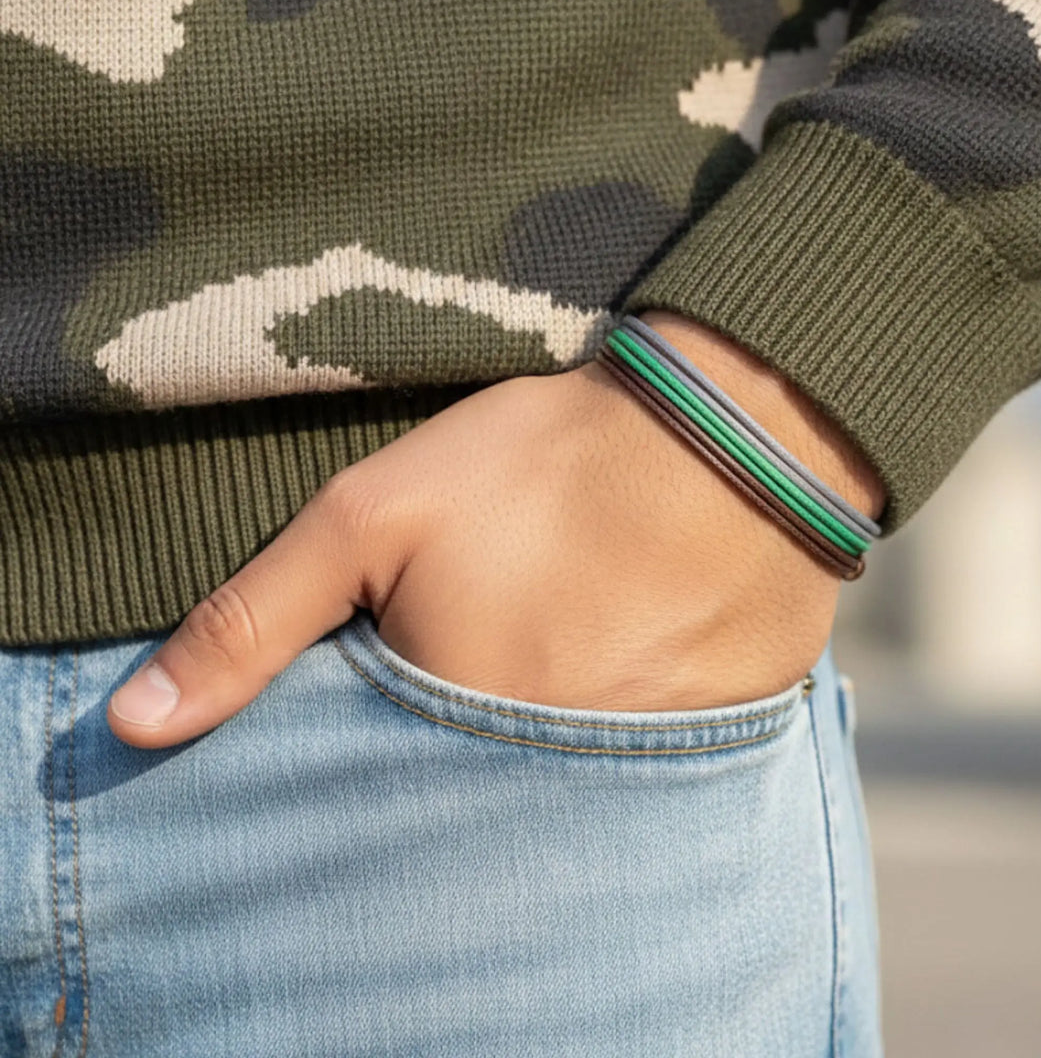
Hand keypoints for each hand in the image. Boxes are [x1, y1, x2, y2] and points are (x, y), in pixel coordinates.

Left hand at [107, 310, 885, 748]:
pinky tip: (621, 642)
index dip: (373, 721)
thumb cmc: (539, 464)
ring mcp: (636, 763)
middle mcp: (546, 773)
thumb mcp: (370, 518)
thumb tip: (138, 729)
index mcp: (453, 725)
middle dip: (457, 724)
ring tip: (559, 626)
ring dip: (541, 716)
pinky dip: (614, 710)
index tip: (399, 656)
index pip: (374, 782)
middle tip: (495, 625)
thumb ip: (252, 623)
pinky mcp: (708, 738)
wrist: (728, 433)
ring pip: (552, 773)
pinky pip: (636, 756)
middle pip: (465, 781)